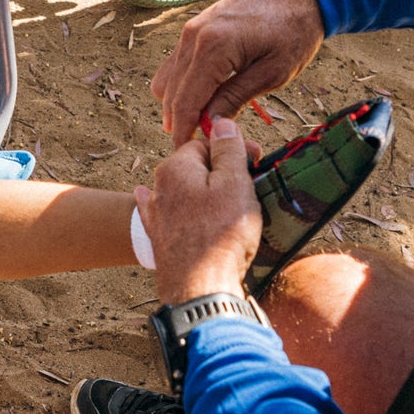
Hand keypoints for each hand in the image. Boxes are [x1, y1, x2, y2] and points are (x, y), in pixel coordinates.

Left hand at [139, 117, 261, 305]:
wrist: (200, 290)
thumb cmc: (221, 236)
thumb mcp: (234, 184)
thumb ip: (228, 151)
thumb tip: (222, 123)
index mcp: (176, 167)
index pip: (207, 143)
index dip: (234, 149)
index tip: (257, 161)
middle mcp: (159, 187)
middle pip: (195, 168)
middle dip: (222, 172)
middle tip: (250, 187)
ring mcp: (156, 215)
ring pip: (184, 192)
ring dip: (206, 193)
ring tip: (232, 209)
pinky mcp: (160, 239)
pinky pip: (171, 215)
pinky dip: (181, 210)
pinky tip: (171, 208)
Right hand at [150, 0, 326, 147]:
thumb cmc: (294, 29)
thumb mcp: (272, 73)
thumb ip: (235, 97)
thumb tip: (210, 124)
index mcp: (212, 48)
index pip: (186, 102)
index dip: (184, 133)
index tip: (187, 155)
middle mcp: (193, 37)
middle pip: (171, 93)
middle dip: (180, 123)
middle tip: (199, 147)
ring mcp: (191, 30)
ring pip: (168, 79)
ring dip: (179, 104)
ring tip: (203, 124)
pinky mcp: (196, 27)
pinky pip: (176, 64)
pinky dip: (183, 85)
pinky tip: (204, 99)